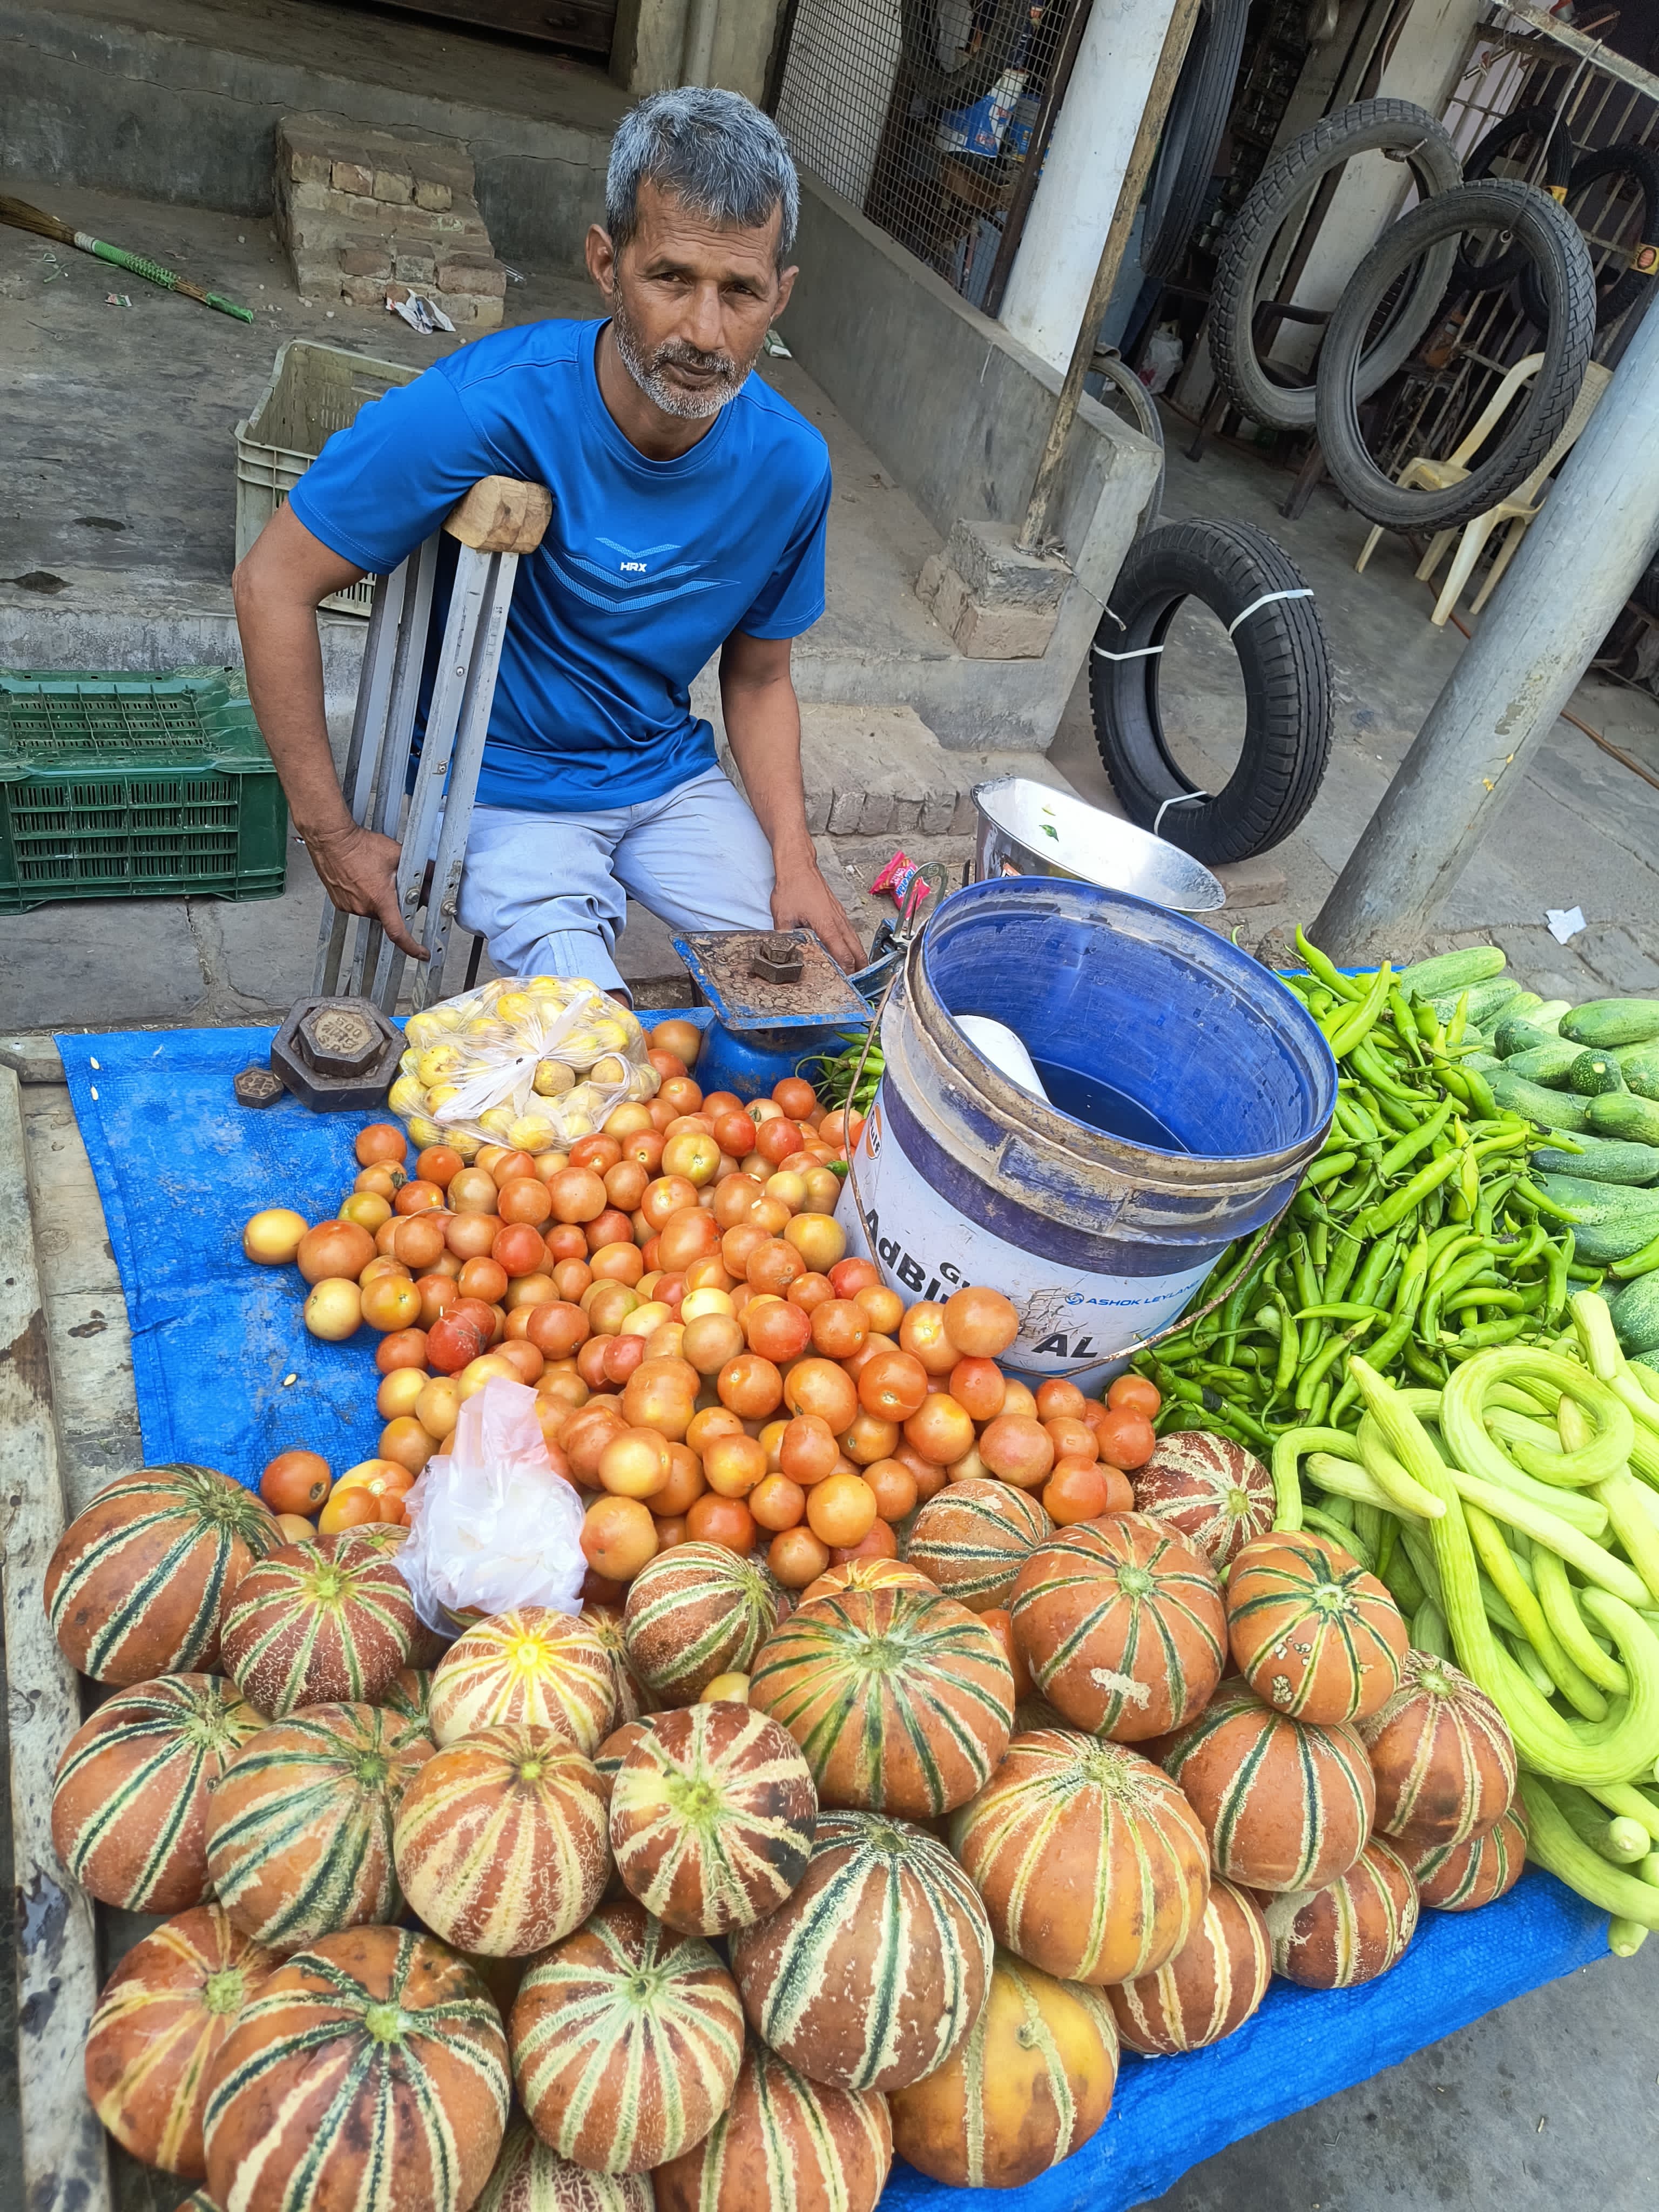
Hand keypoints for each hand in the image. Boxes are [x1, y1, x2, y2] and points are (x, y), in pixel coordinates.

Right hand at [305, 823, 428, 962]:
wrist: (331, 839)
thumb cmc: (358, 845)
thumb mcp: (397, 854)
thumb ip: (419, 868)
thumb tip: (433, 873)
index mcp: (379, 899)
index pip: (398, 933)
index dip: (412, 947)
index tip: (421, 953)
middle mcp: (363, 907)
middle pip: (387, 916)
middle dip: (394, 905)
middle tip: (394, 885)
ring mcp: (349, 906)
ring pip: (373, 910)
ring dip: (378, 899)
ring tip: (374, 876)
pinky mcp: (339, 902)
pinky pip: (358, 905)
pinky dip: (365, 896)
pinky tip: (363, 879)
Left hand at [773, 860, 863, 974]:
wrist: (798, 866)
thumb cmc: (793, 886)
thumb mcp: (783, 916)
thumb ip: (784, 938)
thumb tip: (781, 954)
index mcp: (827, 925)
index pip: (843, 955)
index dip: (846, 972)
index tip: (846, 984)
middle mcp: (838, 922)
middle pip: (855, 951)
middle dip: (859, 969)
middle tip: (858, 984)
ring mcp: (840, 916)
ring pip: (855, 941)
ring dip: (858, 957)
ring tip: (858, 972)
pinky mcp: (838, 912)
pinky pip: (850, 932)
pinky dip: (853, 945)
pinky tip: (849, 950)